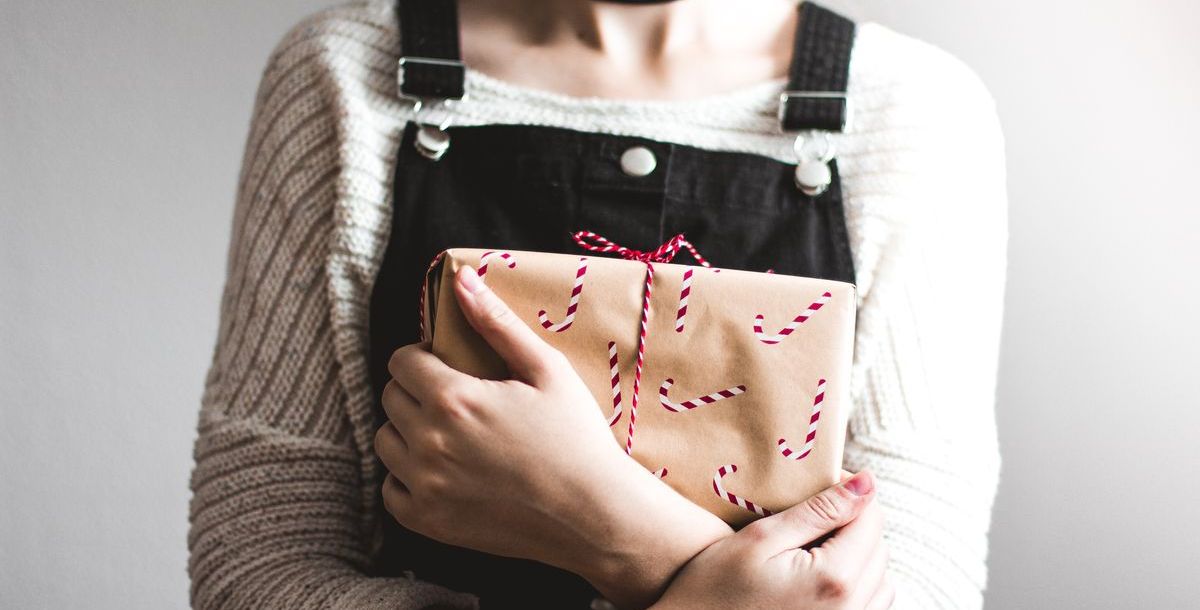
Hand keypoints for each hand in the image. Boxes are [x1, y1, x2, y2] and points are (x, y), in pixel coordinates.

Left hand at [375, 265, 730, 607]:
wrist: (592, 514)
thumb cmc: (576, 437)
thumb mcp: (546, 369)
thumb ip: (496, 322)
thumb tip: (461, 278)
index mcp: (453, 399)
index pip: (402, 361)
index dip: (424, 356)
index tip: (450, 364)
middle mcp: (429, 442)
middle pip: (391, 398)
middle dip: (416, 389)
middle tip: (456, 397)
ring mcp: (425, 486)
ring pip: (385, 442)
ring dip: (408, 430)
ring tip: (449, 432)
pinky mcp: (428, 521)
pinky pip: (390, 489)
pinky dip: (407, 477)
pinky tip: (443, 470)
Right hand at [652, 470, 893, 609]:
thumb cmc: (715, 586)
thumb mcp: (762, 538)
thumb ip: (820, 511)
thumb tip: (867, 482)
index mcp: (834, 578)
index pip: (870, 518)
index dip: (850, 490)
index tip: (822, 482)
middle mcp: (851, 608)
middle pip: (878, 546)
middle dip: (853, 520)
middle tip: (812, 510)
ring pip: (881, 577)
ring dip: (859, 552)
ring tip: (816, 542)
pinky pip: (870, 603)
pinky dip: (857, 582)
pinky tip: (821, 573)